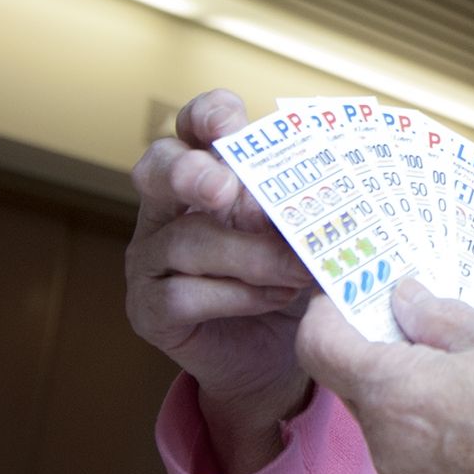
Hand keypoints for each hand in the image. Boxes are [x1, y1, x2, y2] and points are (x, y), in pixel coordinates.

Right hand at [125, 89, 313, 472]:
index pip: (193, 124)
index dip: (209, 116)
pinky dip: (238, 295)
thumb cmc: (291, 278)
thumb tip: (324, 191)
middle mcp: (167, 208)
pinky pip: (183, 295)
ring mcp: (150, 259)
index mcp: (207, 172)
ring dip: (250, 254)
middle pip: (158, 168)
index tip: (233, 125)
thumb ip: (302, 207)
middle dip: (193, 174)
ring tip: (297, 270)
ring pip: (185, 240)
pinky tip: (275, 298)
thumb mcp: (303, 234)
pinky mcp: (149, 310)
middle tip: (225, 191)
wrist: (278, 357)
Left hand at [296, 279, 473, 473]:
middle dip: (377, 339)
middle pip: (352, 380)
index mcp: (395, 393)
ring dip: (406, 377)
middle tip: (420, 305)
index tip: (360, 287)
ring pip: (384, 412)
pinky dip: (426, 412)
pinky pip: (411, 442)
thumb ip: (439, 315)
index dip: (330, 310)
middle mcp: (388, 443)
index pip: (319, 346)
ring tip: (461, 349)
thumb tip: (403, 299)